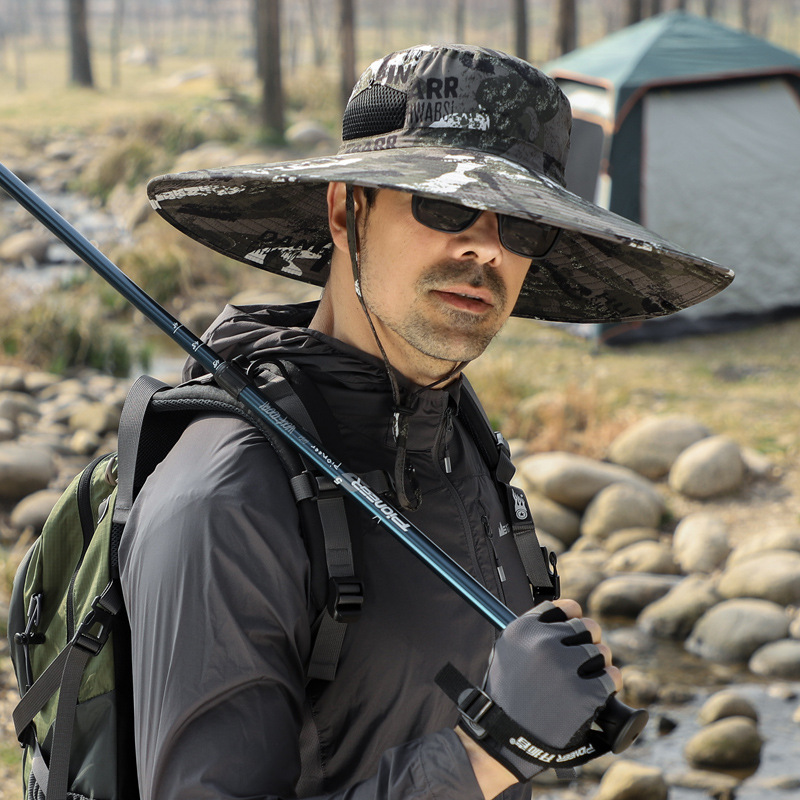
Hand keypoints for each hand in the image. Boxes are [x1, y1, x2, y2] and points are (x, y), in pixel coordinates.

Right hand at [457, 598, 619, 788]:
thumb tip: (567, 619)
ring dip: (599, 665)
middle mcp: (544, 643)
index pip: (566, 608)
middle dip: (589, 643)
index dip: (574, 618)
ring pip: (602, 651)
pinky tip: (597, 694)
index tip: (575, 630)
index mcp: (524, 629)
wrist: (506, 741)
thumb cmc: (507, 697)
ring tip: (585, 680)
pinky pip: (612, 677)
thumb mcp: (508, 653)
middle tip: (582, 661)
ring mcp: (566, 667)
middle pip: (588, 627)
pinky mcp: (585, 693)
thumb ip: (533, 633)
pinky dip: (609, 685)